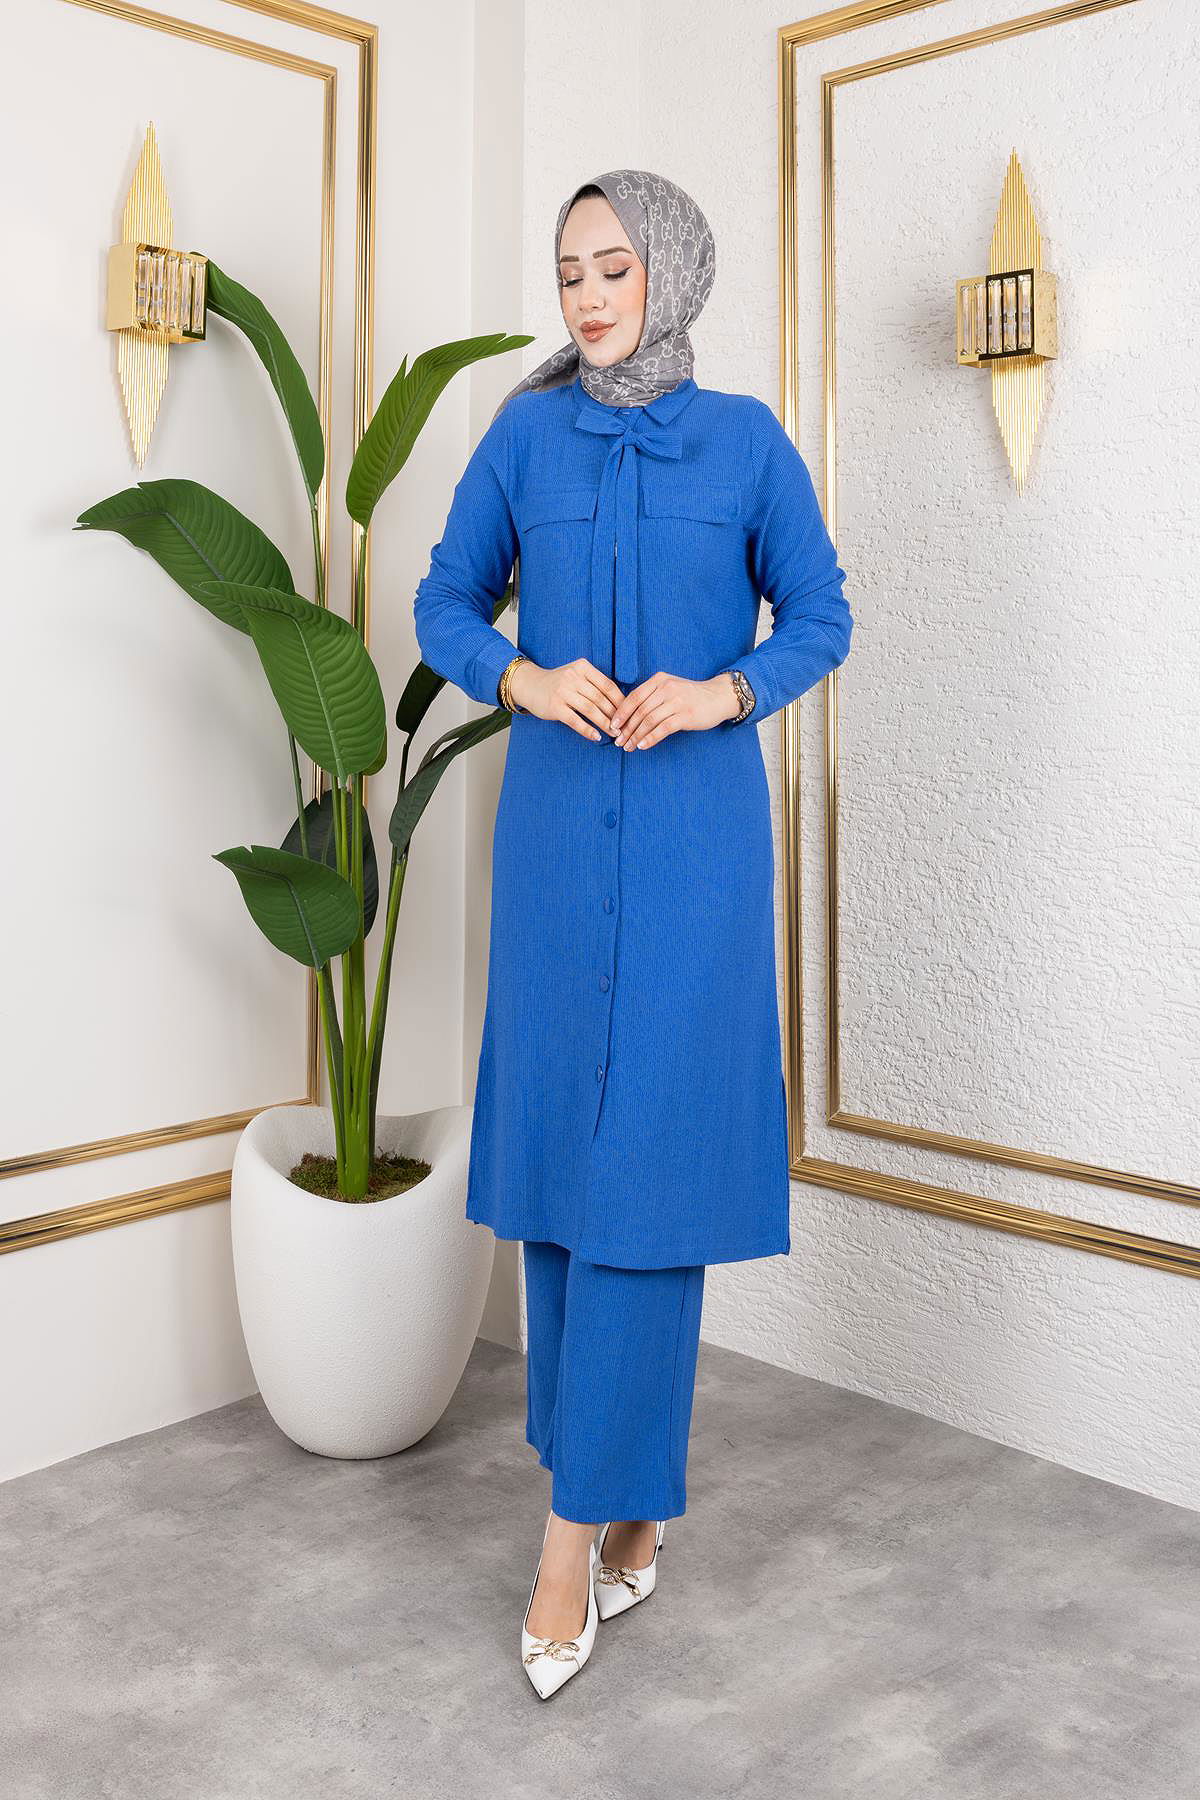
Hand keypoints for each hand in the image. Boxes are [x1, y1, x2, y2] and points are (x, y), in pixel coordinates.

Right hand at [509, 657, 623, 742]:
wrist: (529, 685)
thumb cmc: (558, 683)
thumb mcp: (576, 674)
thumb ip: (594, 683)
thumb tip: (620, 702)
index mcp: (582, 667)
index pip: (607, 685)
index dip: (620, 701)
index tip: (629, 713)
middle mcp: (573, 677)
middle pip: (601, 698)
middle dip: (615, 715)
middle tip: (624, 727)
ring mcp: (563, 692)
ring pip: (590, 710)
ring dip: (604, 724)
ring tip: (614, 734)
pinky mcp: (555, 706)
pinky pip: (575, 720)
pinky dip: (587, 730)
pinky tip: (596, 737)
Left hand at [611, 671, 739, 750]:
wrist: (718, 697)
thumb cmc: (690, 696)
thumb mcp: (669, 688)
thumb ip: (651, 697)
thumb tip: (627, 715)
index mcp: (659, 680)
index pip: (634, 697)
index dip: (621, 713)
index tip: (613, 727)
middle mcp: (667, 688)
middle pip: (639, 711)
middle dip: (626, 728)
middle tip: (618, 741)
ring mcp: (677, 701)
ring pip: (649, 721)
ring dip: (636, 736)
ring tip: (628, 747)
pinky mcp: (686, 715)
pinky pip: (663, 729)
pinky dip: (650, 738)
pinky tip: (642, 746)